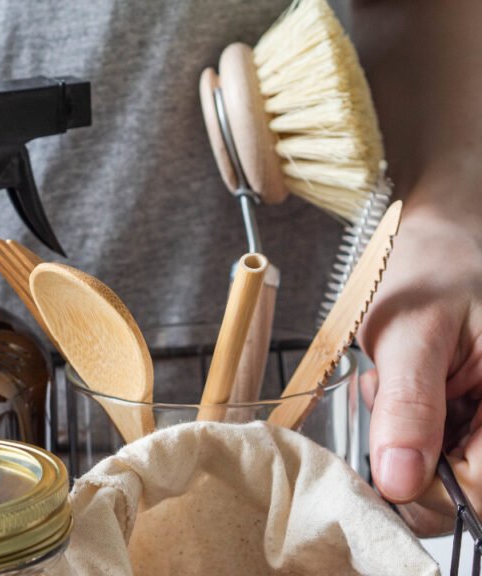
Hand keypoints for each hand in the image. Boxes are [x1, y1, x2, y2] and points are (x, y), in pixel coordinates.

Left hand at [358, 203, 481, 535]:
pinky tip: (403, 385)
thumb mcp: (410, 332)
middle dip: (411, 454)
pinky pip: (444, 444)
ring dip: (407, 437)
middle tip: (384, 398)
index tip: (378, 463)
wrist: (444, 238)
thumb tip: (398, 482)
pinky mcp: (478, 413)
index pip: (479, 487)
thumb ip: (408, 407)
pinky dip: (411, 424)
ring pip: (448, 467)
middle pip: (465, 485)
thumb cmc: (433, 269)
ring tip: (395, 382)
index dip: (425, 490)